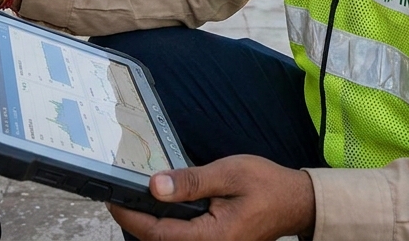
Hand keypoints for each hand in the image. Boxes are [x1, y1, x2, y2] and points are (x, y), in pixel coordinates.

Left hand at [108, 155, 314, 240]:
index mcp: (212, 236)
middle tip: (116, 195)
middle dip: (135, 220)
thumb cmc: (267, 186)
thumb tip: (156, 186)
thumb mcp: (229, 174)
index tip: (113, 199)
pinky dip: (165, 226)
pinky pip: (180, 239)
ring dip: (148, 224)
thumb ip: (192, 182)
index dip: (131, 217)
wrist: (295, 202)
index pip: (159, 233)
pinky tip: (158, 206)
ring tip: (132, 199)